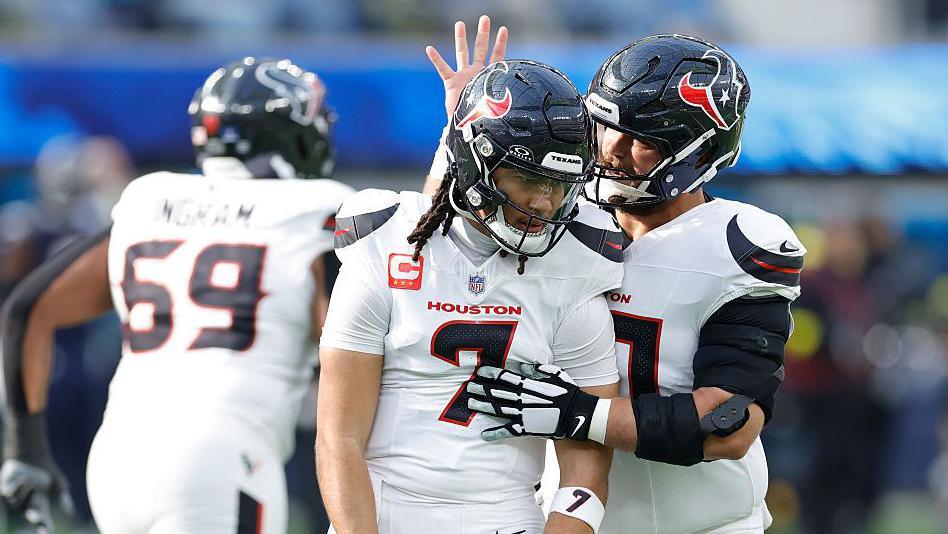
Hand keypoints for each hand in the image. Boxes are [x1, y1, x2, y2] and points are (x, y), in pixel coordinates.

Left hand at [0, 459, 73, 532]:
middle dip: (34, 518)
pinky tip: (23, 479)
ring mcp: (14, 500)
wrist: (30, 457)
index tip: (46, 533)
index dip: (45, 528)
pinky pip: (9, 493)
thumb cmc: (46, 471)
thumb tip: (69, 510)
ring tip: (30, 480)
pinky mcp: (5, 492)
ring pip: (17, 502)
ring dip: (26, 490)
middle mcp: (26, 507)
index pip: (43, 522)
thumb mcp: (58, 483)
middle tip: (35, 517)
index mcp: (40, 507)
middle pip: (29, 518)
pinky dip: (18, 486)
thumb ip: (63, 496)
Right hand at [426, 14, 508, 120]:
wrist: (468, 127)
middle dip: (483, 34)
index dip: (500, 43)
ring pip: (461, 54)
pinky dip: (436, 59)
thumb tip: (524, 109)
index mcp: (489, 77)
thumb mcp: (498, 108)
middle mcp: (476, 73)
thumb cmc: (484, 118)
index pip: (497, 56)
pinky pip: (442, 69)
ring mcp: (463, 77)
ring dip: (460, 39)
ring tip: (460, 24)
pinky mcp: (451, 83)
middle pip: (480, 49)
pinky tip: (430, 49)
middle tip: (485, 19)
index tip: (503, 29)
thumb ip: (507, 102)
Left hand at [467, 363, 598, 441]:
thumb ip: (538, 369)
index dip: (491, 374)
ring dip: (483, 406)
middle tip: (469, 387)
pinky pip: (508, 431)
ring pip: (498, 409)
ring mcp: (523, 414)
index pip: (505, 377)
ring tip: (470, 404)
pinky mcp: (527, 428)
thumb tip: (523, 365)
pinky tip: (484, 435)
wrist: (577, 415)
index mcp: (529, 385)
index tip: (479, 371)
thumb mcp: (555, 374)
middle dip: (482, 389)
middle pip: (497, 392)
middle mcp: (523, 398)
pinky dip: (496, 433)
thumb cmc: (568, 392)